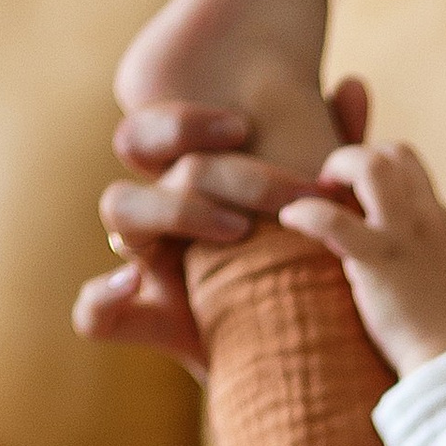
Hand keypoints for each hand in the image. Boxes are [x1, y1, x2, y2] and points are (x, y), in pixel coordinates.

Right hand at [71, 82, 371, 367]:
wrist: (310, 359)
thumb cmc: (313, 273)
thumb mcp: (330, 209)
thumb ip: (337, 150)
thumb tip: (352, 87)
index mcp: (195, 179)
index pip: (160, 127)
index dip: (185, 119)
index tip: (242, 126)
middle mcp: (164, 213)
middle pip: (143, 154)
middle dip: (204, 157)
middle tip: (269, 181)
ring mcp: (148, 265)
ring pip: (119, 209)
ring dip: (173, 208)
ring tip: (237, 232)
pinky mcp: (145, 323)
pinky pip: (93, 311)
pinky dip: (103, 296)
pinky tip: (137, 285)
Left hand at [279, 143, 445, 374]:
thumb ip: (431, 266)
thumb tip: (405, 269)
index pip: (416, 181)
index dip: (384, 184)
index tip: (359, 204)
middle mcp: (433, 220)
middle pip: (399, 155)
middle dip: (361, 159)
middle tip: (333, 186)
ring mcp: (409, 235)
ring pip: (373, 166)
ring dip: (339, 166)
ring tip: (316, 190)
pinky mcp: (381, 260)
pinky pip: (334, 220)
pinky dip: (307, 211)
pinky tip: (290, 218)